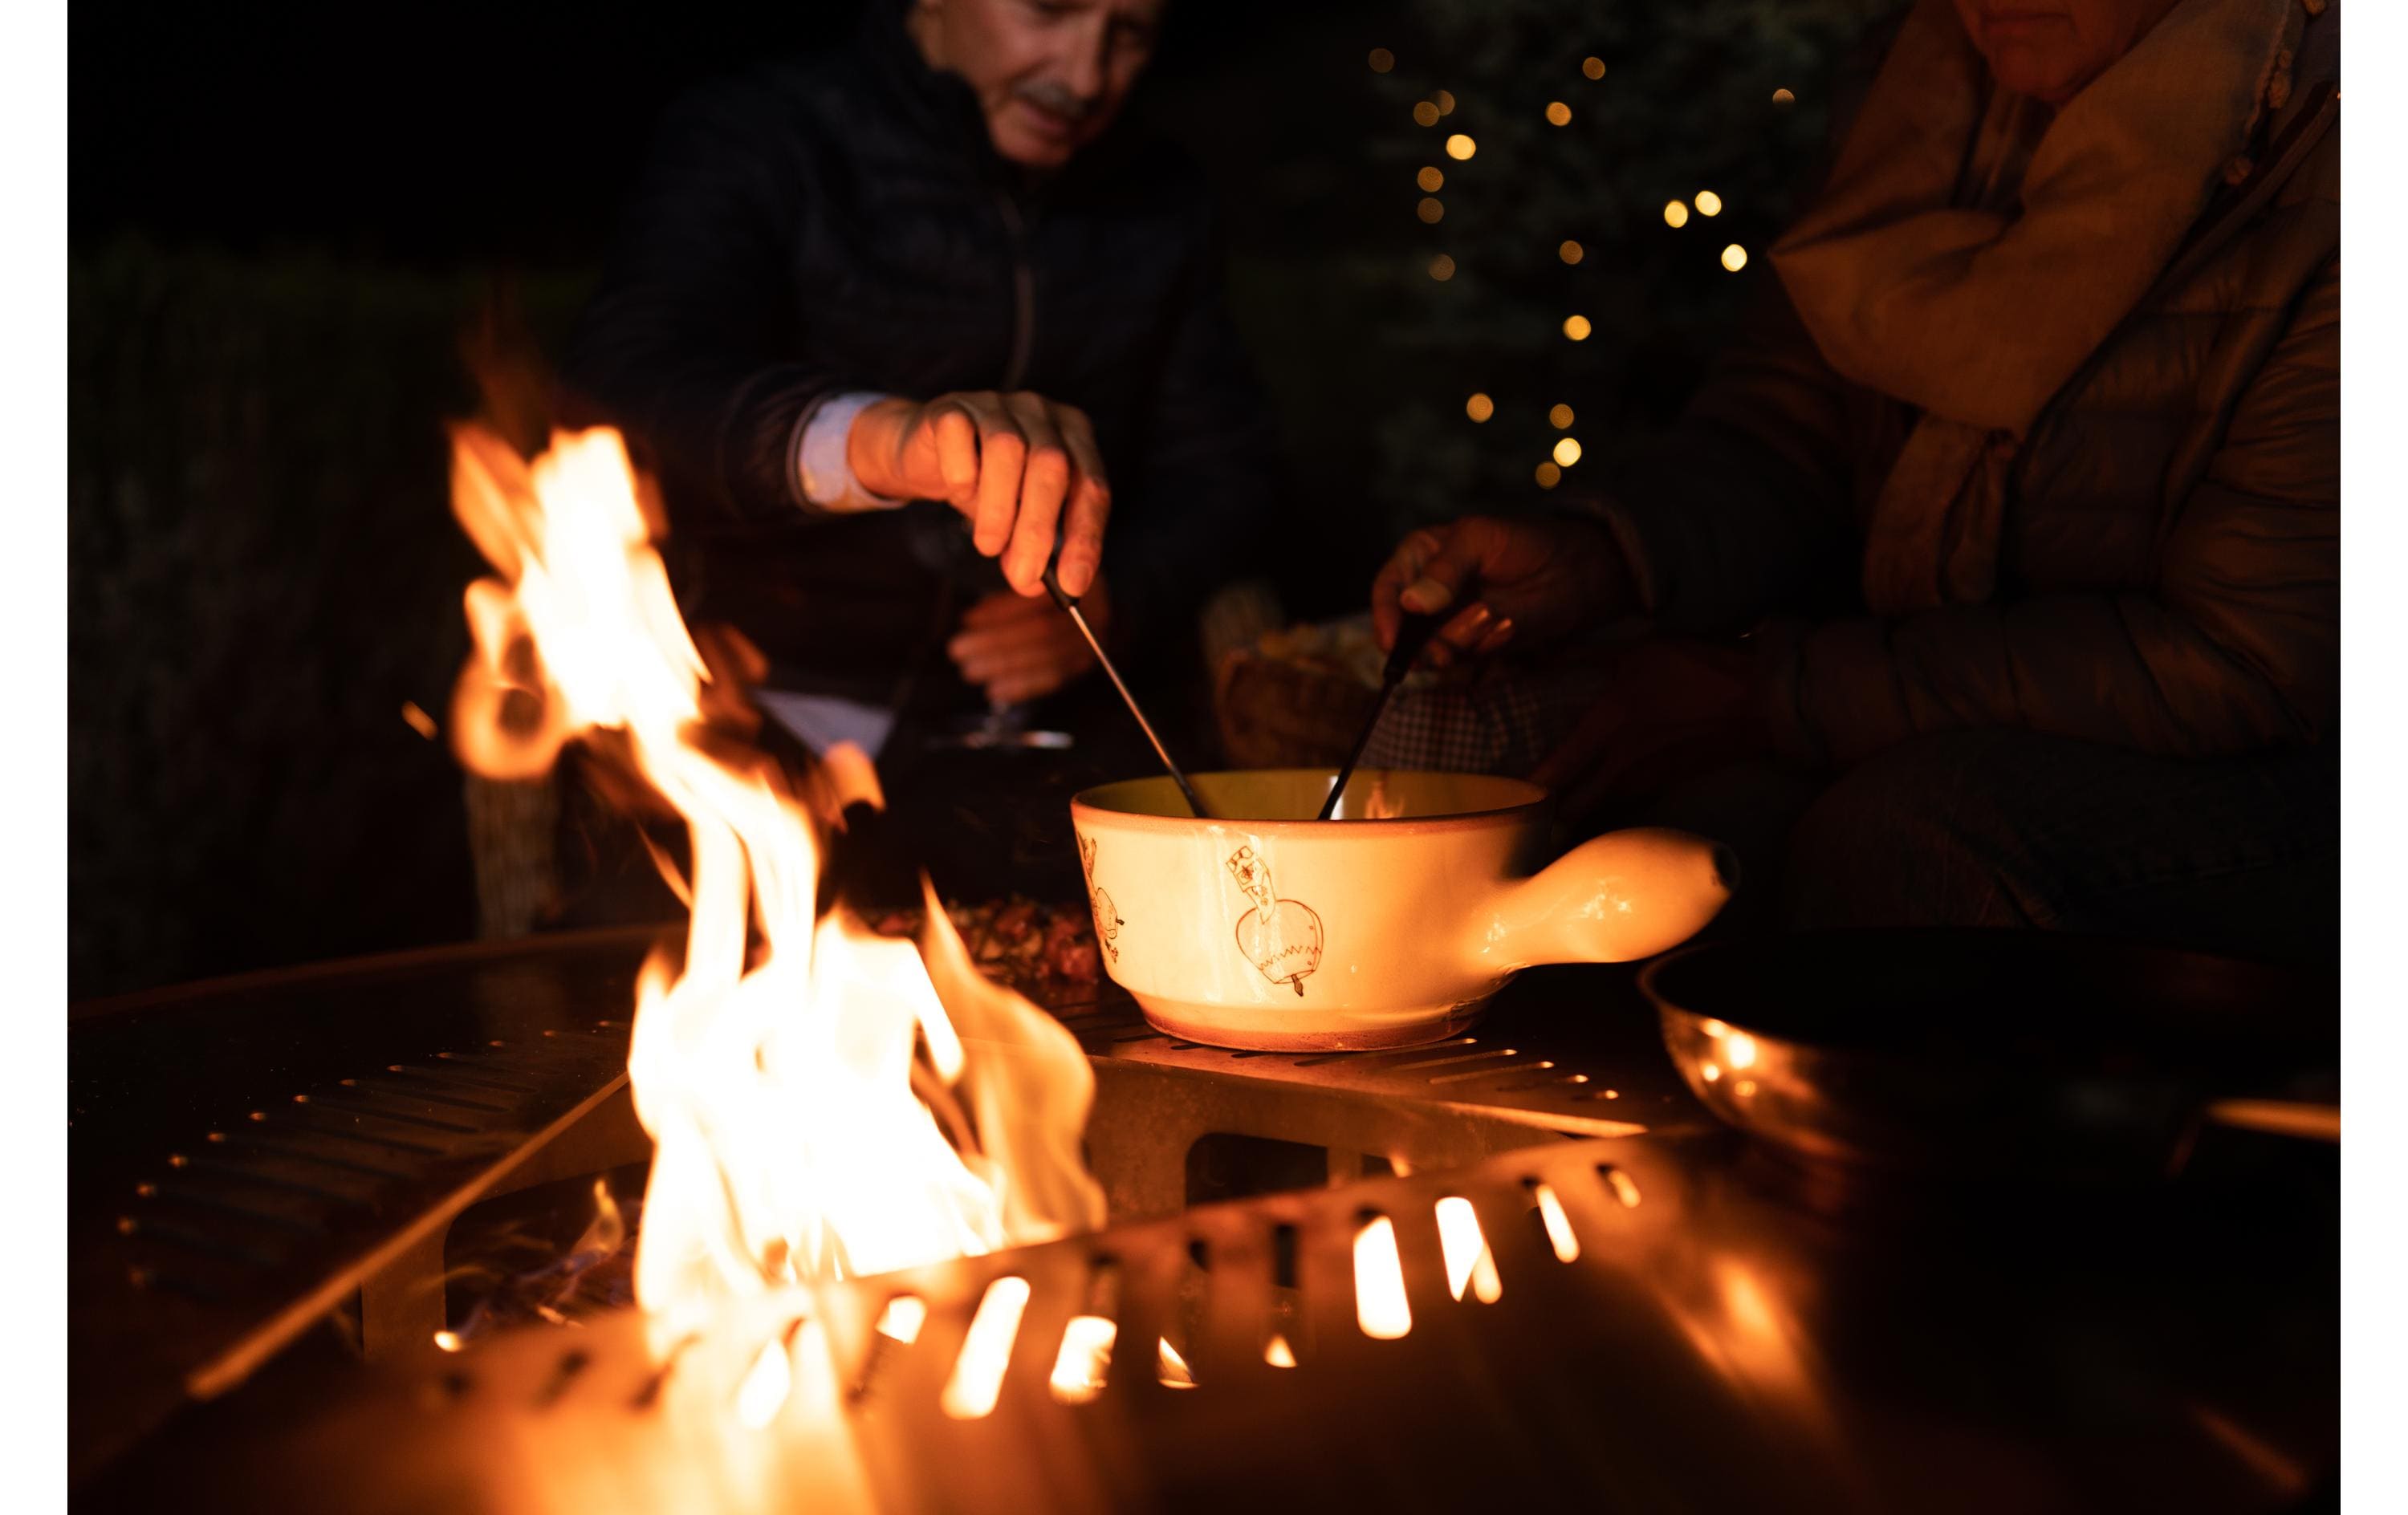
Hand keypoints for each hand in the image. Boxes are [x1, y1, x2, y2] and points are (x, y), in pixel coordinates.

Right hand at [847, 390, 1110, 596]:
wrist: (926, 456)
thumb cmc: (985, 488)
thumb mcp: (1016, 522)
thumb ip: (1032, 551)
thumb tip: (1035, 586)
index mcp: (1073, 436)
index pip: (1092, 486)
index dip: (1085, 537)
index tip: (1072, 584)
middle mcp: (1041, 413)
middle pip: (1052, 465)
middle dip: (1039, 529)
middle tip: (1022, 575)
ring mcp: (996, 404)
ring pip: (1008, 450)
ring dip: (999, 509)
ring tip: (988, 546)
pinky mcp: (952, 408)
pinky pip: (960, 438)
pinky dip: (961, 475)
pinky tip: (960, 492)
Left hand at [946, 581, 1107, 706]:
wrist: (1082, 594)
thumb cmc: (1044, 583)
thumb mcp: (1030, 571)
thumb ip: (1010, 586)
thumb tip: (973, 620)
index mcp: (1079, 580)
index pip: (1039, 600)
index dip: (1001, 612)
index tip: (970, 620)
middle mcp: (1094, 613)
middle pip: (1043, 633)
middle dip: (996, 643)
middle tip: (959, 650)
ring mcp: (1091, 640)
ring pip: (1047, 659)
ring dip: (1004, 667)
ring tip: (971, 669)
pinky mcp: (1083, 663)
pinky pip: (1054, 679)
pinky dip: (1022, 686)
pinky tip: (996, 689)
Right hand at [1370, 514, 1631, 663]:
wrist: (1573, 570)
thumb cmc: (1523, 542)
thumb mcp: (1478, 540)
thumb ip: (1444, 569)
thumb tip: (1411, 603)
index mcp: (1419, 559)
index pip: (1387, 590)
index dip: (1384, 617)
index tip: (1392, 642)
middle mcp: (1428, 597)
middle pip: (1404, 633)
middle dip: (1426, 640)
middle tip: (1448, 642)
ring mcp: (1450, 625)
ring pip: (1434, 653)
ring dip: (1463, 641)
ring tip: (1495, 615)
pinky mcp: (1476, 648)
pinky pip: (1468, 662)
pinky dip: (1487, 648)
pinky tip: (1509, 626)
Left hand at [1530, 638, 1767, 823]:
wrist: (1762, 701)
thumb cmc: (1699, 668)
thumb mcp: (1640, 651)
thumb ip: (1590, 655)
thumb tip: (1548, 651)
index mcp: (1610, 727)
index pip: (1557, 772)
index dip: (1528, 791)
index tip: (1504, 797)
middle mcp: (1624, 763)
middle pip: (1574, 808)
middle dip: (1547, 815)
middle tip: (1523, 812)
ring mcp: (1649, 779)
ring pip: (1600, 806)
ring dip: (1577, 808)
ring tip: (1552, 805)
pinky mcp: (1669, 783)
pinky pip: (1626, 799)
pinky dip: (1608, 800)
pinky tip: (1598, 790)